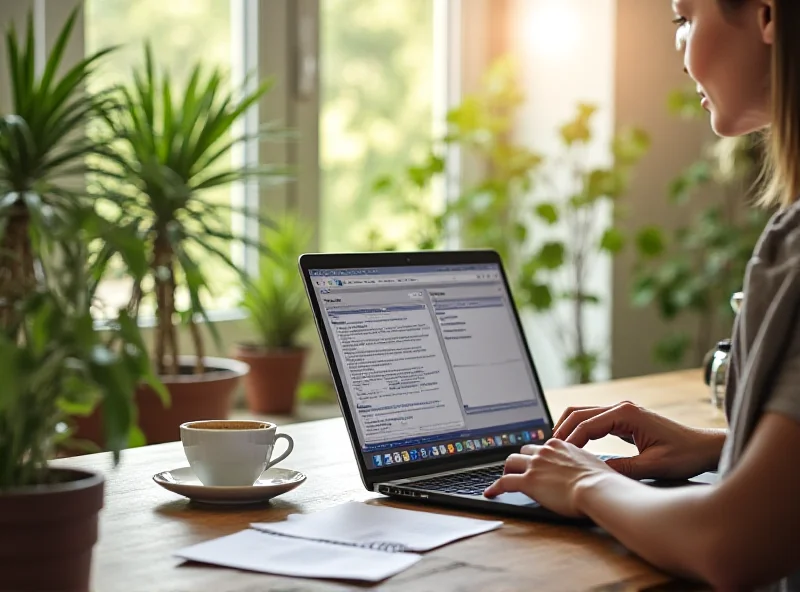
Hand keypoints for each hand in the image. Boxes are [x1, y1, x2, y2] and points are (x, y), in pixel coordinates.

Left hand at [483, 440, 612, 517]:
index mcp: (559, 446)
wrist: (597, 489)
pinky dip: (495, 487)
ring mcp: (534, 466)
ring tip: (504, 480)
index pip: (541, 447)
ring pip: (510, 462)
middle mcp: (544, 452)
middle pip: (523, 451)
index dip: (536, 456)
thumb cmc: (601, 481)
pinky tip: (490, 493)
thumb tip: (585, 469)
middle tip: (518, 471)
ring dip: (507, 470)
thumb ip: (582, 462)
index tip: (535, 463)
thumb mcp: (592, 464)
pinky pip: (504, 482)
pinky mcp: (527, 481)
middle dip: (519, 460)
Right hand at [552, 401, 724, 480]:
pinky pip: (594, 420)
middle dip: (562, 430)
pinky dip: (580, 430)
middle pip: (579, 412)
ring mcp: (623, 411)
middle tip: (549, 450)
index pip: (587, 424)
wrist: (704, 447)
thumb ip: (623, 468)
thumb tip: (595, 472)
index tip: (559, 457)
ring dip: (569, 428)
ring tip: (557, 448)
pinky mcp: (625, 419)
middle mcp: (622, 408)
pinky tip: (575, 446)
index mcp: (627, 414)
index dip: (570, 441)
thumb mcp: (653, 466)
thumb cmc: (684, 455)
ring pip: (584, 413)